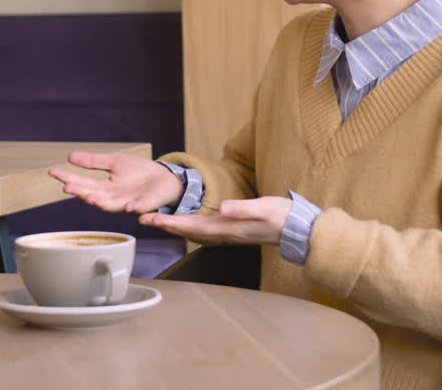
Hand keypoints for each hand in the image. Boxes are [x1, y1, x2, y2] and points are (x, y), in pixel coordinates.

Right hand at [47, 152, 182, 213]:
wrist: (164, 178)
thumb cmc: (139, 172)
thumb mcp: (114, 163)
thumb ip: (94, 162)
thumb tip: (70, 156)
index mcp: (104, 187)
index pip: (82, 183)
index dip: (67, 178)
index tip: (52, 171)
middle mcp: (112, 197)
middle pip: (92, 195)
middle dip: (80, 193)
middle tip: (66, 187)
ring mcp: (128, 202)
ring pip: (111, 205)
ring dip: (100, 203)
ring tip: (89, 198)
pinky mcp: (145, 204)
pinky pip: (138, 207)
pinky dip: (132, 208)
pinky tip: (127, 206)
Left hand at [140, 196, 291, 245]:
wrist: (298, 229)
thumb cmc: (282, 217)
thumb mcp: (264, 208)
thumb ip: (242, 208)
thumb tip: (221, 208)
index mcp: (227, 227)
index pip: (191, 226)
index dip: (169, 223)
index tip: (150, 219)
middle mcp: (224, 233)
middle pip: (188, 230)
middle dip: (165, 225)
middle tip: (143, 219)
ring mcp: (228, 233)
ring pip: (194, 231)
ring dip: (175, 226)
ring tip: (157, 220)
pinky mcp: (233, 230)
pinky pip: (204, 229)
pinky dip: (189, 226)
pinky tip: (185, 223)